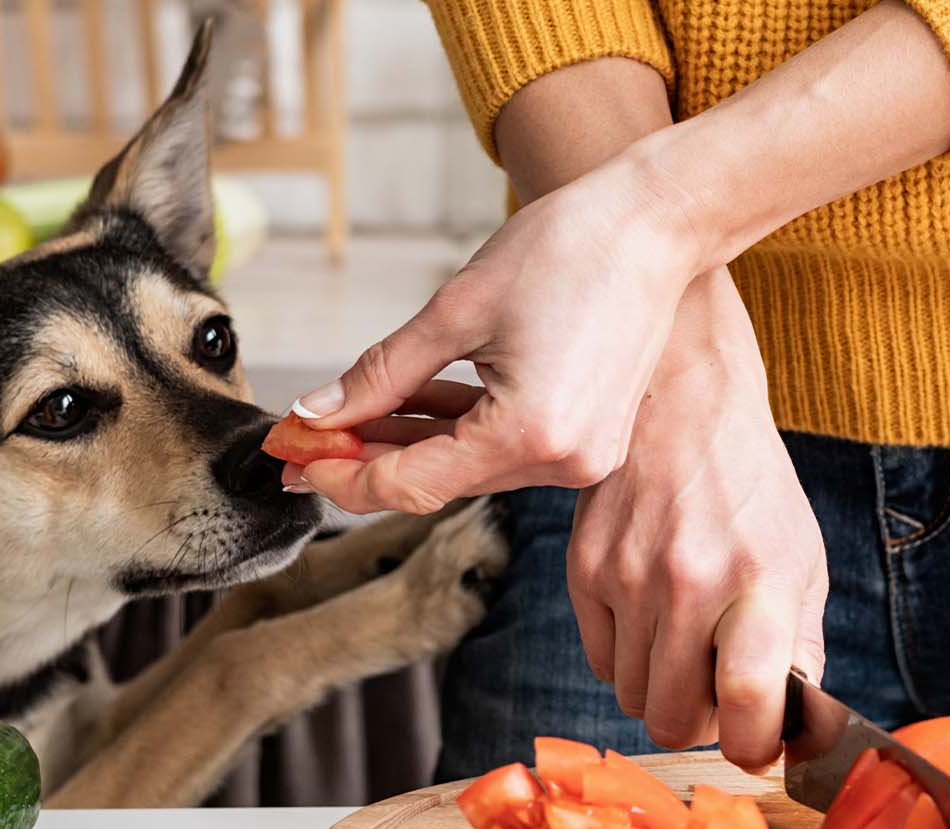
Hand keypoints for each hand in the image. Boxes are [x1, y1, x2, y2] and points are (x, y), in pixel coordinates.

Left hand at [281, 160, 704, 513]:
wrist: (657, 222)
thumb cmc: (569, 248)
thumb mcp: (456, 310)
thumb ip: (380, 374)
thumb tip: (318, 413)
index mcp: (530, 434)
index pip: (411, 484)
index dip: (342, 475)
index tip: (292, 456)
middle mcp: (563, 461)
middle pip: (438, 482)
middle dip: (365, 460)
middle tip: (301, 443)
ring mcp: (582, 455)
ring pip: (468, 467)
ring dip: (407, 445)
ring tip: (343, 422)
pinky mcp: (589, 438)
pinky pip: (502, 448)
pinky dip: (454, 431)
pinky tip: (404, 410)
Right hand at [567, 269, 828, 769]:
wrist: (681, 399)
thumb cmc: (750, 483)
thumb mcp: (800, 556)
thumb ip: (800, 645)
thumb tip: (790, 726)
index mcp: (760, 582)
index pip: (749, 702)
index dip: (754, 747)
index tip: (758, 742)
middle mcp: (689, 583)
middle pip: (675, 721)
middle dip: (701, 723)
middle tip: (718, 690)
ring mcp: (628, 578)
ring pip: (633, 698)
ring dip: (662, 689)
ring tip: (686, 643)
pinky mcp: (584, 569)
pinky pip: (601, 660)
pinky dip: (628, 657)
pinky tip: (651, 615)